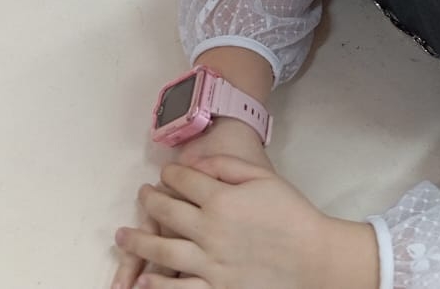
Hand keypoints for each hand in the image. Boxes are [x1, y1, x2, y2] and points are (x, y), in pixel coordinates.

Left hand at [114, 157, 378, 288]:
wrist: (317, 259)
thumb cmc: (293, 215)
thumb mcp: (263, 177)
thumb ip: (226, 166)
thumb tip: (196, 163)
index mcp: (221, 200)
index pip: (182, 181)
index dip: (170, 174)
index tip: (164, 174)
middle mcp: (210, 231)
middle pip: (166, 213)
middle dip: (150, 202)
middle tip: (142, 197)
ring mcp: (211, 264)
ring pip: (163, 252)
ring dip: (138, 242)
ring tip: (123, 236)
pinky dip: (158, 286)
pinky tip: (144, 279)